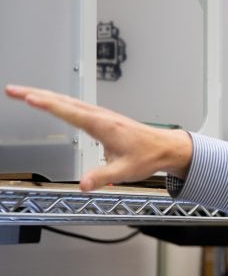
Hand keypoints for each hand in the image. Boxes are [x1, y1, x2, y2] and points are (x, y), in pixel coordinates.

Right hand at [4, 85, 192, 191]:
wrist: (164, 147)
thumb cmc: (147, 156)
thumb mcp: (125, 171)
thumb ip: (103, 177)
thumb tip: (83, 185)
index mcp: (102, 125)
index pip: (69, 112)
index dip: (48, 105)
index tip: (28, 97)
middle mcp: (99, 116)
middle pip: (62, 101)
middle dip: (35, 94)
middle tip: (11, 90)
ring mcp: (100, 115)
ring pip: (67, 100)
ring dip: (43, 94)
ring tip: (20, 93)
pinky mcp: (100, 117)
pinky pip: (73, 105)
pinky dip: (56, 100)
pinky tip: (47, 100)